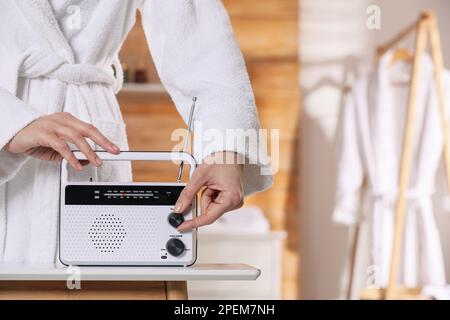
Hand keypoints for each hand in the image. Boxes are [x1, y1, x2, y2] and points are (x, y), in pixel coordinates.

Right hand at [5, 112, 119, 169]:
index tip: (115, 149)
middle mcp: (62, 120)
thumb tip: (90, 160)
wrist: (13, 135)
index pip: (91, 129)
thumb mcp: (59, 148)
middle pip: (88, 129)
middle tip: (113, 152)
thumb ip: (74, 152)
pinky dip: (71, 156)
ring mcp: (53, 125)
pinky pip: (61, 145)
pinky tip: (77, 164)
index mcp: (69, 120)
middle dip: (103, 141)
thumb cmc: (37, 140)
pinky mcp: (43, 133)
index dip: (104, 139)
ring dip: (89, 151)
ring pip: (76, 137)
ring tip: (97, 162)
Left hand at [174, 152, 243, 231]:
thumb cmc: (222, 160)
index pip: (208, 217)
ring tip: (212, 182)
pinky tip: (215, 184)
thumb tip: (179, 208)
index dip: (193, 223)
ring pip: (211, 206)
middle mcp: (235, 202)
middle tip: (206, 184)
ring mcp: (234, 201)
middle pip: (209, 211)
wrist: (232, 152)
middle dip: (203, 198)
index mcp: (231, 198)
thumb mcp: (200, 176)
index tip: (182, 226)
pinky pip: (215, 202)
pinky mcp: (232, 199)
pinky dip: (211, 194)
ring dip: (206, 195)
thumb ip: (187, 194)